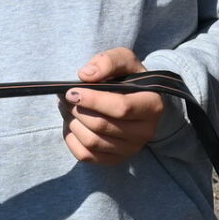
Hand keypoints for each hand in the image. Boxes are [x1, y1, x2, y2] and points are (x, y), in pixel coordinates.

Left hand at [64, 48, 165, 164]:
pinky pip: (86, 156)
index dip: (93, 100)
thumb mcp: (124, 59)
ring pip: (92, 141)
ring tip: (66, 108)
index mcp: (152, 106)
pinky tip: (71, 124)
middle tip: (65, 97)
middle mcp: (145, 132)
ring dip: (72, 123)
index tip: (71, 92)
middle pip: (102, 126)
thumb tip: (85, 75)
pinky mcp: (116, 159)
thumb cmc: (129, 78)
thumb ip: (108, 61)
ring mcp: (131, 149)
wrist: (137, 100)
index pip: (121, 108)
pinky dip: (72, 140)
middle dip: (77, 110)